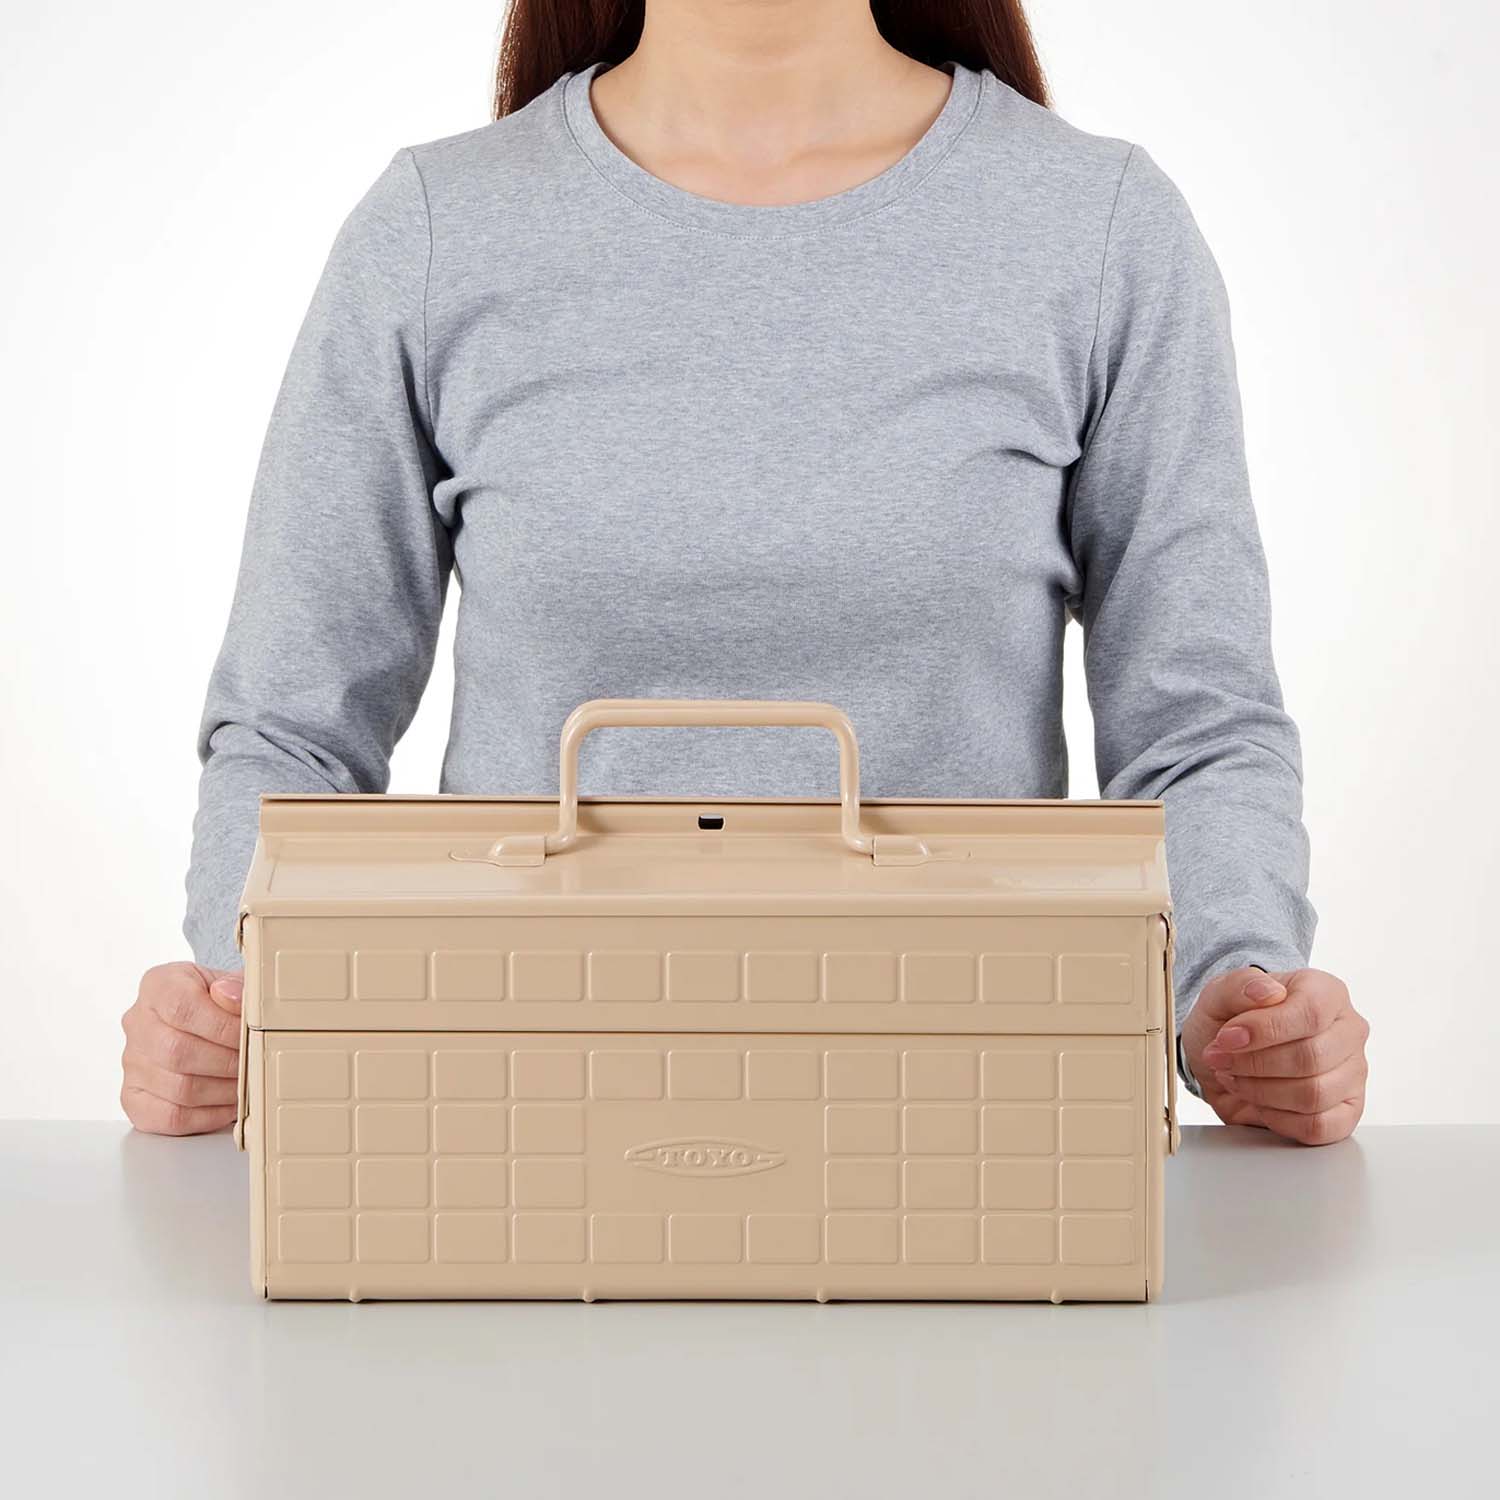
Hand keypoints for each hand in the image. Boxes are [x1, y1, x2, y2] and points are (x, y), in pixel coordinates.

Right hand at [120, 963, 243, 1134]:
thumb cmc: (215, 1000)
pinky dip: (208, 1116)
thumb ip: (235, 986)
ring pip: (178, 1088)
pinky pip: (170, 1117)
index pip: (183, 1008)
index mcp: (159, 985)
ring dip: (223, 1091)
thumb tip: (232, 996)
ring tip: (247, 1083)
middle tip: (254, 1064)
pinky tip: (228, 1104)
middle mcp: (138, 1023)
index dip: (223, 1027)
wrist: (196, 1016)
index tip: (251, 1034)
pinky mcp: (134, 1096)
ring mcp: (133, 1062)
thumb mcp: (229, 981)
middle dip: (227, 1062)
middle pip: (178, 1052)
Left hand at [1181, 965, 1368, 1144]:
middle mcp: (1348, 1031)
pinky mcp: (1347, 1112)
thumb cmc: (1230, 1021)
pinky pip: (1319, 1127)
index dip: (1264, 1030)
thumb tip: (1267, 992)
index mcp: (1326, 992)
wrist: (1223, 1055)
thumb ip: (1239, 985)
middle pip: (1311, 1058)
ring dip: (1260, 1091)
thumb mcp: (1219, 994)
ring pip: (1314, 1095)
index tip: (1226, 1038)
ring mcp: (1353, 1073)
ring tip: (1236, 1078)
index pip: (1310, 1012)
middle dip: (1253, 1064)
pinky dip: (1278, 1119)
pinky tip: (1259, 1102)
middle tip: (1221, 1060)